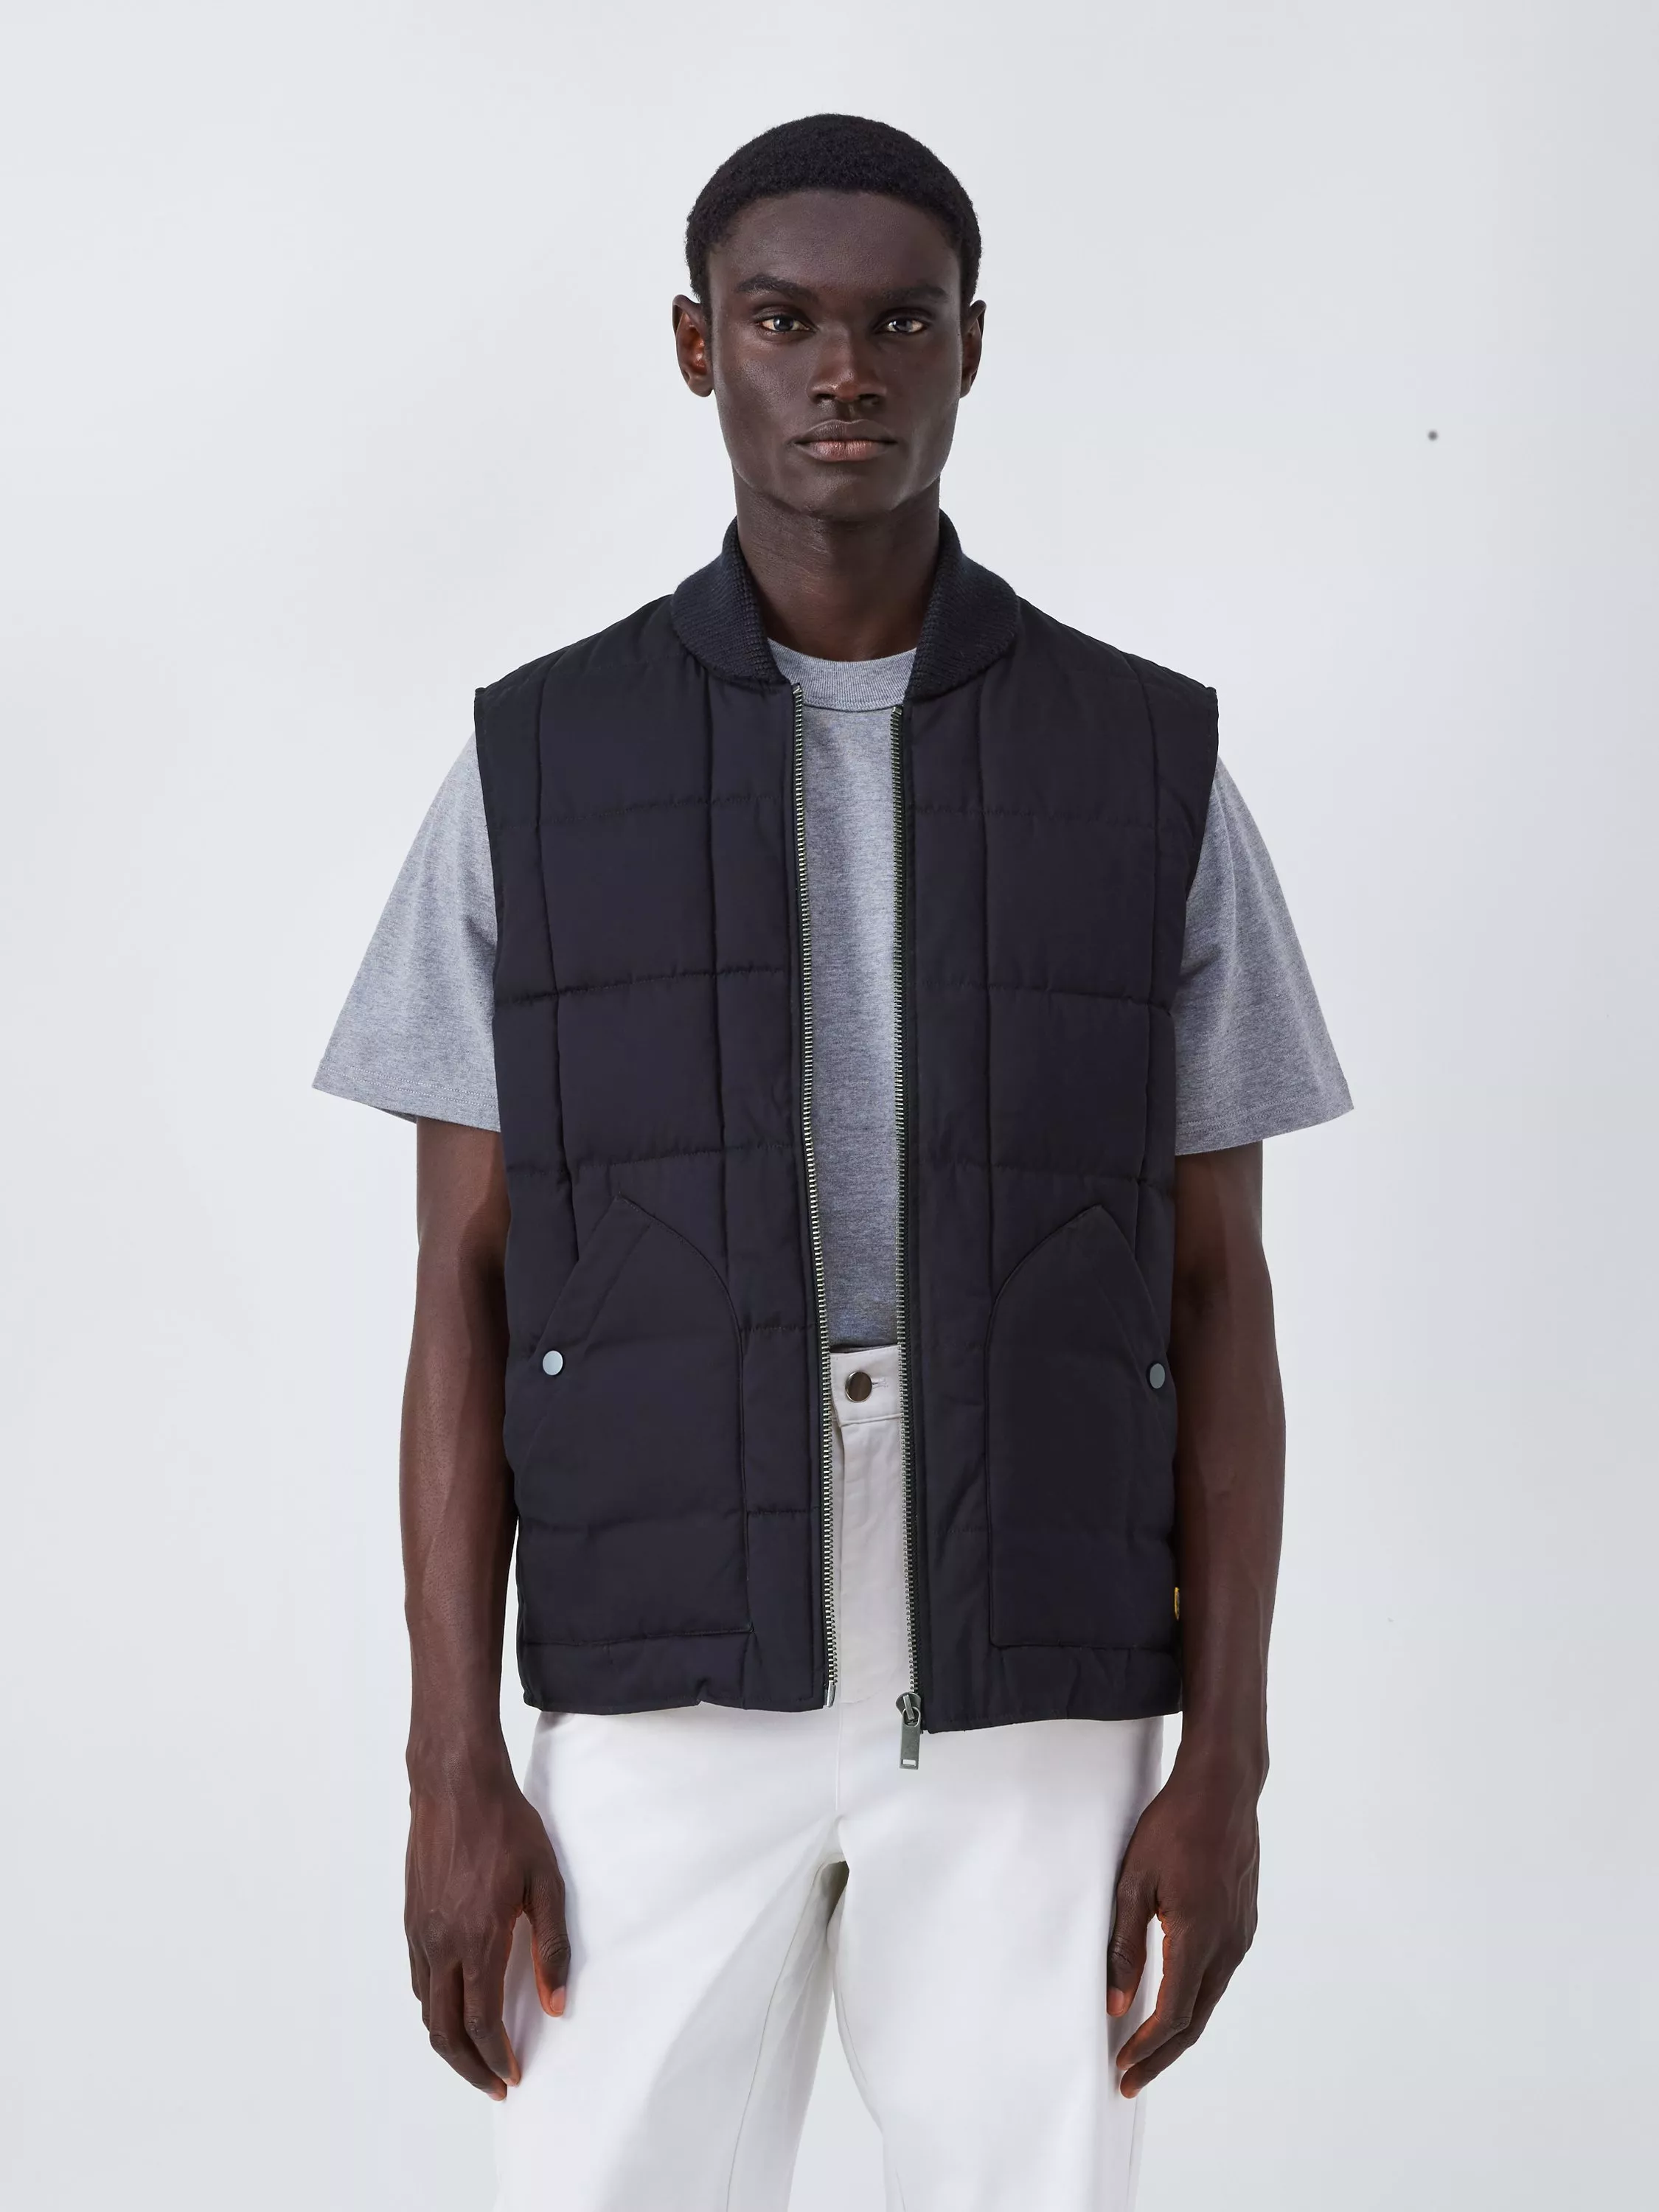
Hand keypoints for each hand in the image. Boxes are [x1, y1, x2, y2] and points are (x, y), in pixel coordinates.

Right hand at [404, 1754, 569, 2097]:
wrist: (455, 1784)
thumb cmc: (506, 1826)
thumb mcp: (546, 1881)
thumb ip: (553, 1945)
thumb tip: (556, 2003)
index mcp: (476, 1938)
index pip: (479, 2022)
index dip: (496, 2058)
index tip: (512, 2077)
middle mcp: (440, 1943)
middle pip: (444, 2030)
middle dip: (468, 2067)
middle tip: (494, 2084)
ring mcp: (420, 1932)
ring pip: (427, 2008)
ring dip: (449, 2040)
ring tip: (477, 2054)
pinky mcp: (411, 1919)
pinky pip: (419, 1979)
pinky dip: (435, 2007)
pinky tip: (455, 2005)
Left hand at [1105, 1749, 1261, 2096]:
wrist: (1223, 1789)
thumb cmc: (1173, 1826)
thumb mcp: (1135, 1881)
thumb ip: (1126, 1944)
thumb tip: (1117, 2000)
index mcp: (1198, 1936)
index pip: (1174, 2014)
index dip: (1147, 2048)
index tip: (1123, 2067)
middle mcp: (1227, 1944)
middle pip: (1196, 2019)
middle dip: (1162, 2055)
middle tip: (1131, 2078)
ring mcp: (1240, 1934)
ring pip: (1209, 1999)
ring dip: (1179, 2029)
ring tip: (1146, 2048)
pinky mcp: (1243, 1922)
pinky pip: (1219, 1974)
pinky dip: (1195, 1999)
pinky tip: (1174, 2000)